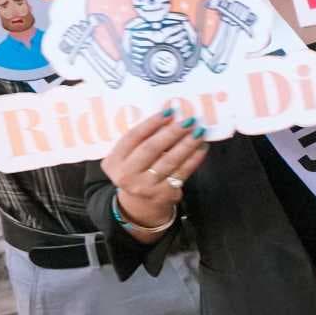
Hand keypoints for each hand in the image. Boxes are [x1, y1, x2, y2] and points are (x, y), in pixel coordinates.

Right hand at [106, 109, 207, 236]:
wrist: (140, 202)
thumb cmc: (137, 170)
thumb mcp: (128, 157)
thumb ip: (141, 140)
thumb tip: (170, 116)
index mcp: (113, 161)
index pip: (133, 137)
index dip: (151, 123)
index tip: (169, 111)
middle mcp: (126, 175)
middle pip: (151, 148)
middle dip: (172, 132)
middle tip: (189, 120)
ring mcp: (145, 186)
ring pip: (169, 161)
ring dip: (187, 144)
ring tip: (199, 132)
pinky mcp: (164, 194)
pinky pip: (182, 172)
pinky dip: (194, 158)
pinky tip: (202, 147)